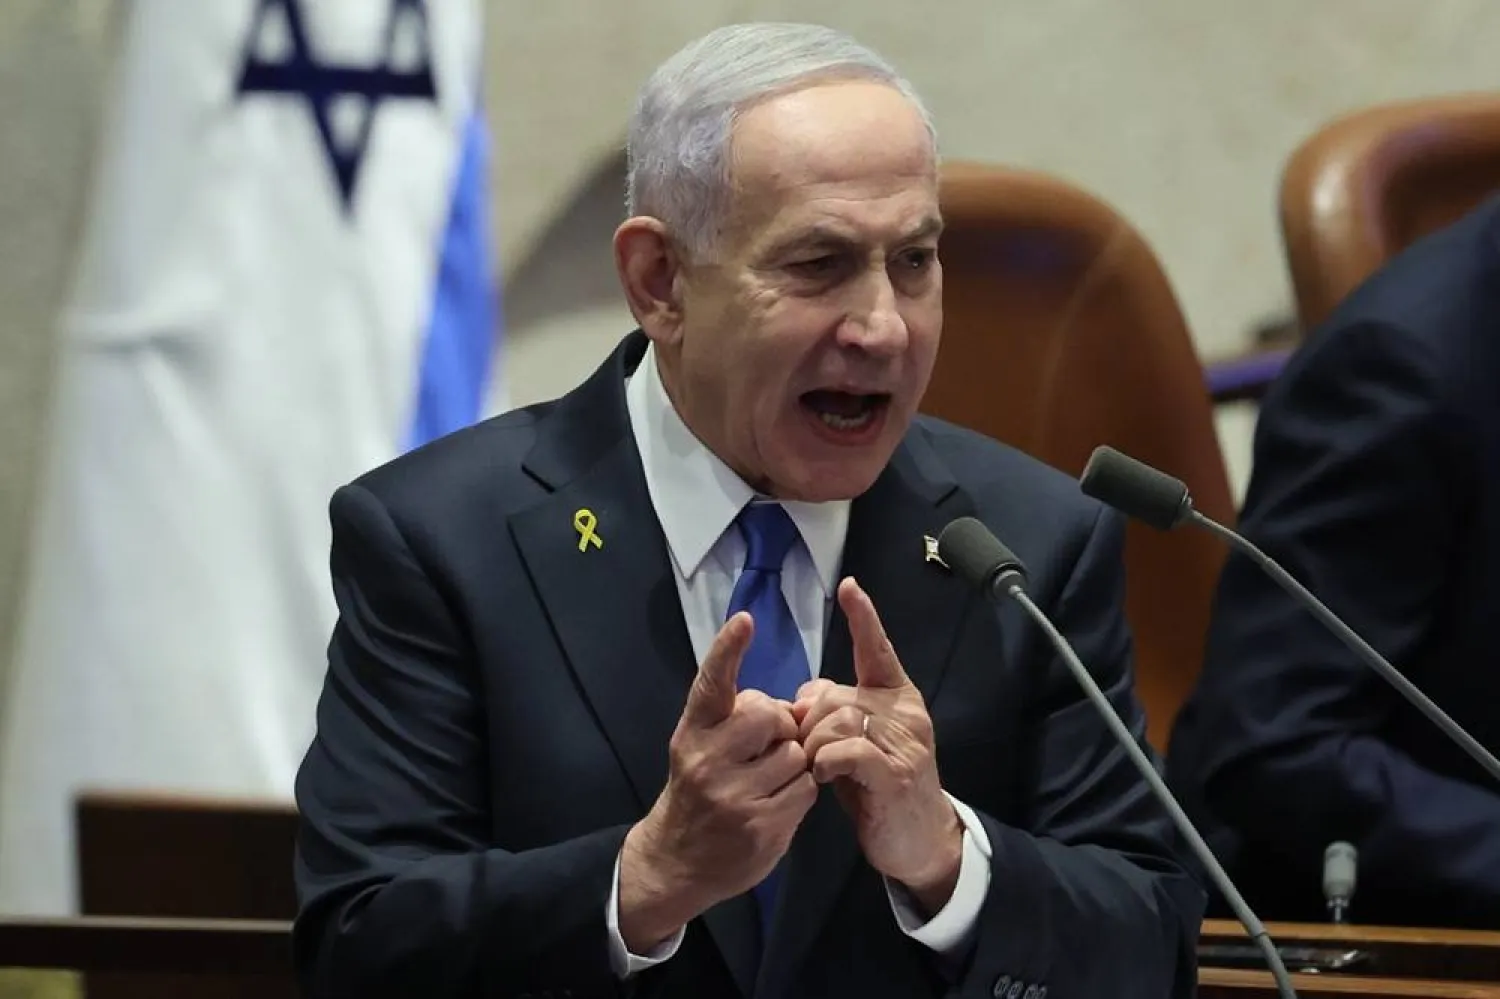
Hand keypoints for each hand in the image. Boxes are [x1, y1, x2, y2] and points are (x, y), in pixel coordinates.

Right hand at [618, 611, 818, 951]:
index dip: (727, 649)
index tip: (744, 620)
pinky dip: (802, 791)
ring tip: (771, 777)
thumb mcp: (698, 747)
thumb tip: (791, 706)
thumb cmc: (697, 791)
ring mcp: (734, 796)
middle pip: (769, 715)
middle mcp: (707, 761)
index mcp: (692, 732)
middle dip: (779, 724)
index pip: (711, 683)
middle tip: (767, 744)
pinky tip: (780, 801)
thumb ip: (733, 720)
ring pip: (795, 753)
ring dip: (795, 761)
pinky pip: (807, 789)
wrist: (678, 860)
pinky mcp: (762, 827)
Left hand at [793, 578, 962, 913]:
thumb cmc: (881, 789)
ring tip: (817, 769)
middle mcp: (905, 713)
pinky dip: (825, 762)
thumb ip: (837, 712)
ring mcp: (904, 744)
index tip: (849, 586)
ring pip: (838, 721)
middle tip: (808, 751)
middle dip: (809, 722)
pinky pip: (846, 751)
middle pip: (836, 694)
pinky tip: (825, 777)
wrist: (920, 841)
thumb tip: (806, 692)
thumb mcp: (857, 743)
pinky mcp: (895, 775)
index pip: (878, 649)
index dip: (863, 618)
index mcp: (898, 698)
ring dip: (814, 746)